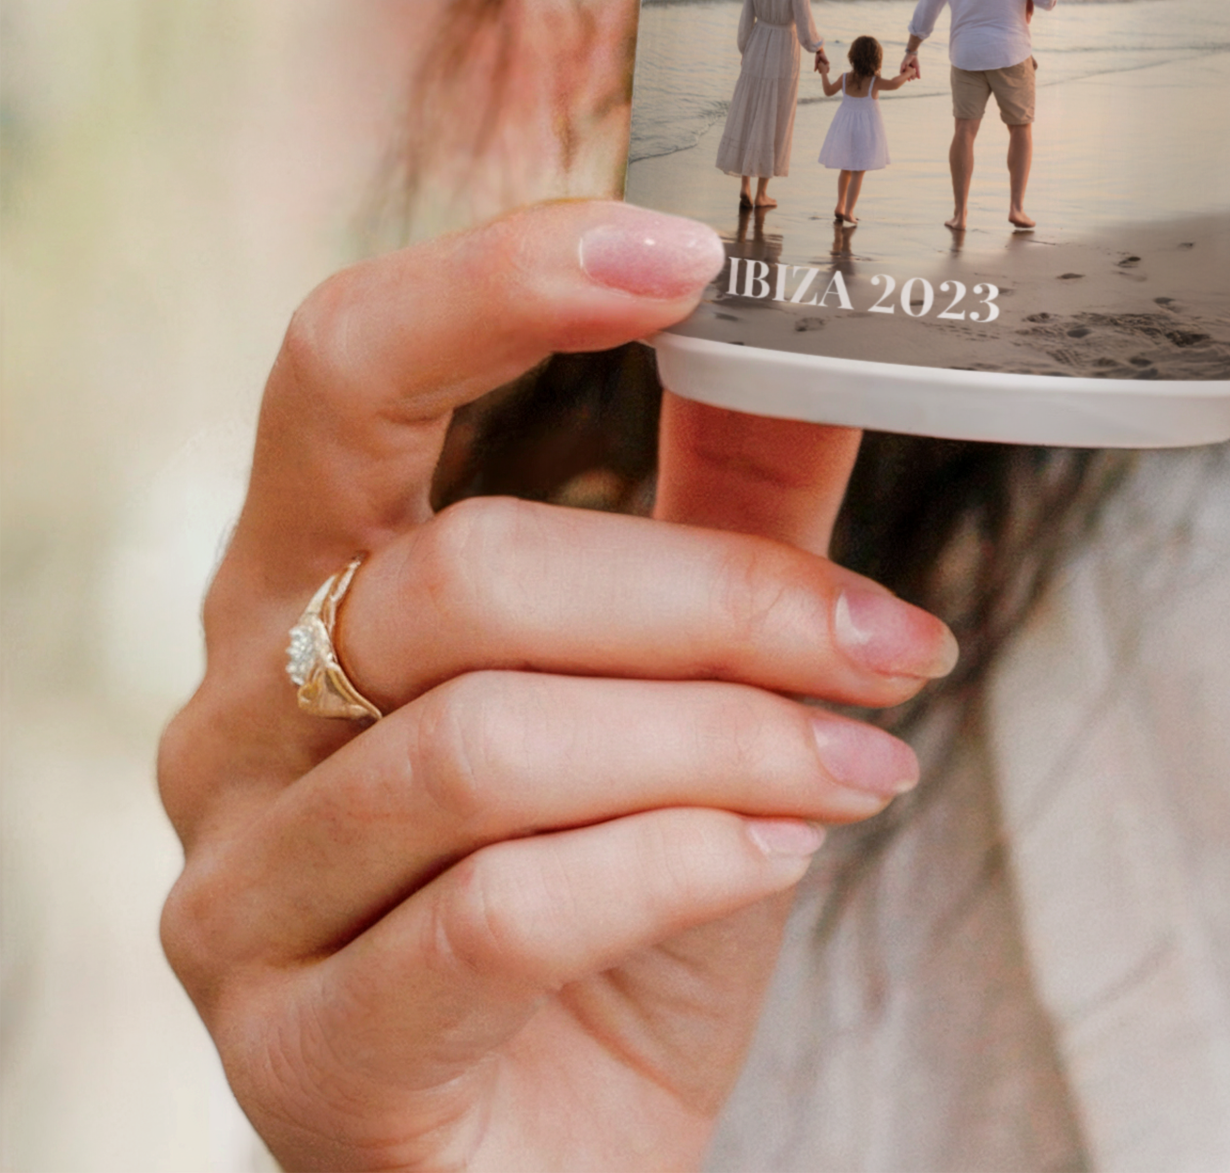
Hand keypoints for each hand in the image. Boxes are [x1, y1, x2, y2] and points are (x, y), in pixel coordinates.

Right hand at [158, 201, 955, 1168]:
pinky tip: (780, 855)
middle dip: (716, 599)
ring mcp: (242, 892)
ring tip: (859, 766)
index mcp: (308, 577)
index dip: (499, 285)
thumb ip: (728, 505)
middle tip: (887, 641)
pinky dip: (682, 864)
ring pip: (495, 743)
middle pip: (466, 571)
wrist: (567, 1149)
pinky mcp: (299, 1053)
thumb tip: (819, 336)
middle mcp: (236, 714)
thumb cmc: (614, 890)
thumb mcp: (684, 671)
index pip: (339, 367)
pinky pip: (501, 914)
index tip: (687, 251)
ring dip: (728, 742)